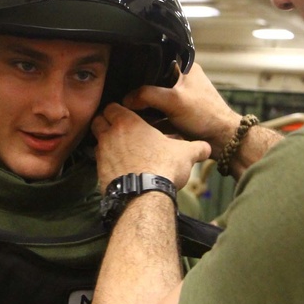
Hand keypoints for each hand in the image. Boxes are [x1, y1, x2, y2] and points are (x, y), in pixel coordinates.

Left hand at [92, 103, 210, 189]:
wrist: (145, 197)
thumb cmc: (163, 168)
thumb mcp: (185, 154)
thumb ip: (196, 147)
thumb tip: (206, 147)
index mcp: (128, 123)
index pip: (111, 106)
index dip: (117, 110)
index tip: (127, 115)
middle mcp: (110, 136)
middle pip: (97, 122)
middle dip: (105, 124)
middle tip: (120, 131)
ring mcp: (102, 155)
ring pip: (97, 143)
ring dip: (106, 145)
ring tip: (121, 152)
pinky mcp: (99, 174)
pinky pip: (99, 164)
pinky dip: (107, 164)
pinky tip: (121, 170)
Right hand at [122, 62, 239, 156]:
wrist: (222, 140)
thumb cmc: (207, 115)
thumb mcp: (173, 100)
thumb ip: (147, 95)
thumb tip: (126, 99)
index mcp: (186, 68)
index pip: (157, 62)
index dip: (142, 71)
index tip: (128, 81)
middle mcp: (183, 81)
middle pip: (154, 83)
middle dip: (142, 94)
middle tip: (129, 101)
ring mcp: (181, 98)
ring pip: (156, 100)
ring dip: (147, 109)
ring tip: (135, 114)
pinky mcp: (180, 114)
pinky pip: (160, 114)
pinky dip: (153, 120)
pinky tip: (145, 125)